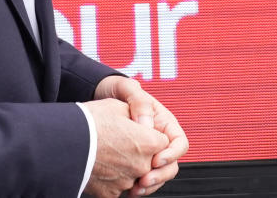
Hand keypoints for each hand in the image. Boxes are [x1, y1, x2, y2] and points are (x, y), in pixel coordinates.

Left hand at [92, 76, 188, 195]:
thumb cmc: (116, 89)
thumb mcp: (127, 88)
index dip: (171, 154)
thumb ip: (140, 102)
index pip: (179, 143)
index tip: (156, 160)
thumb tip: (147, 125)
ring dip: (150, 185)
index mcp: (164, 123)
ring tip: (135, 189)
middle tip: (144, 180)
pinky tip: (127, 190)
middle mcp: (159, 139)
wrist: (97, 95)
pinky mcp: (134, 161)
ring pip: (158, 174)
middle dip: (160, 175)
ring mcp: (147, 151)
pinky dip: (138, 186)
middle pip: (171, 164)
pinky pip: (143, 177)